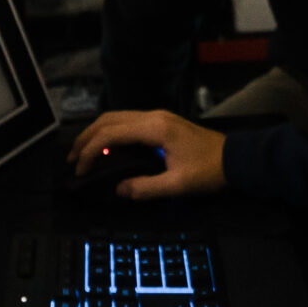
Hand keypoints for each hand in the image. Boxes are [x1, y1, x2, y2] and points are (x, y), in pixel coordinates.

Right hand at [67, 109, 227, 199]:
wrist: (235, 159)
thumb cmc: (210, 170)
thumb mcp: (178, 185)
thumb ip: (146, 188)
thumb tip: (119, 189)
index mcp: (155, 128)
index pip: (110, 133)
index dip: (90, 150)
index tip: (81, 169)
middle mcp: (154, 116)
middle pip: (108, 119)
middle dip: (85, 138)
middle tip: (72, 160)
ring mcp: (158, 117)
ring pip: (116, 117)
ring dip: (96, 133)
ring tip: (82, 152)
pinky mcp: (161, 122)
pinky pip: (127, 121)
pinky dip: (109, 131)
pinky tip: (105, 146)